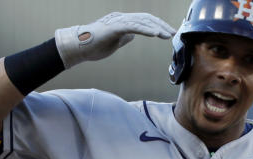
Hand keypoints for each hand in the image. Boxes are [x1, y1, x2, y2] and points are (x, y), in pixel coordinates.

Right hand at [55, 13, 174, 68]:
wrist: (79, 47)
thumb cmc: (94, 45)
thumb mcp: (115, 42)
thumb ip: (124, 37)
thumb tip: (133, 36)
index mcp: (123, 22)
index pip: (144, 20)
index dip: (158, 25)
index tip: (169, 33)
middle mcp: (122, 18)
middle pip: (146, 18)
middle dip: (162, 25)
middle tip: (174, 33)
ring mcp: (118, 21)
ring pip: (141, 21)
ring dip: (156, 27)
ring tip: (167, 34)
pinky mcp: (114, 28)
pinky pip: (133, 27)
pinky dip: (145, 29)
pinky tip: (155, 34)